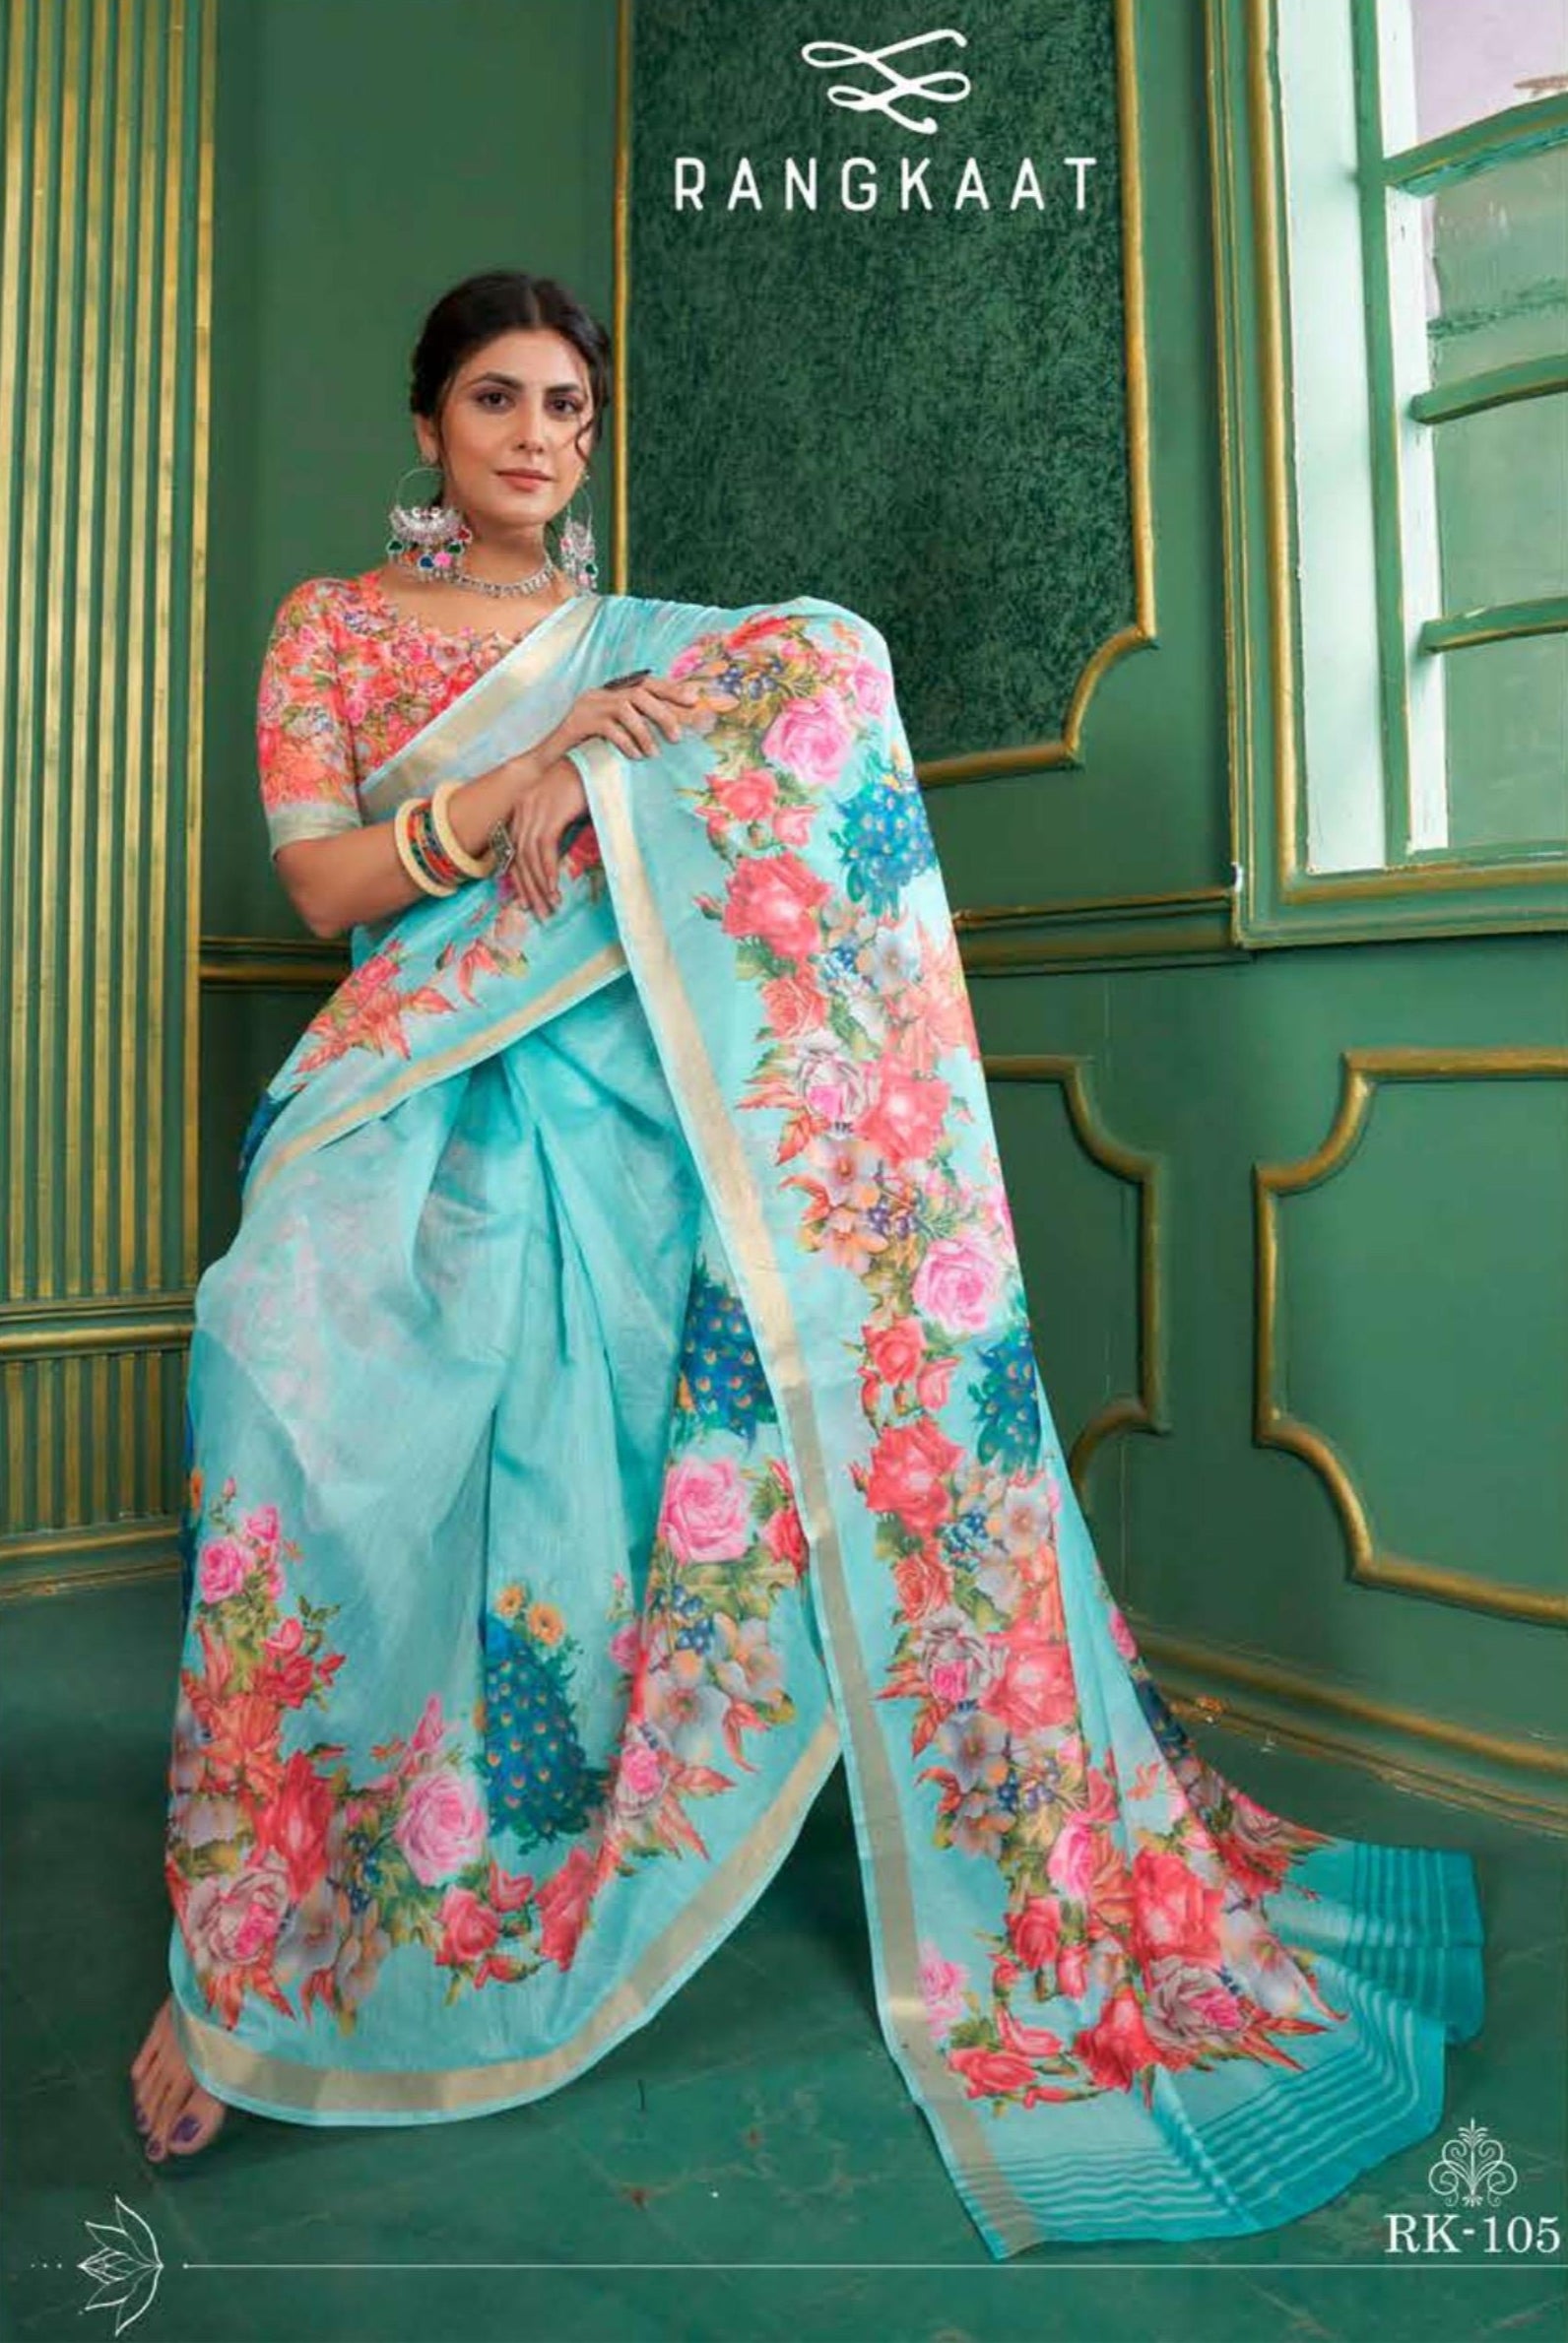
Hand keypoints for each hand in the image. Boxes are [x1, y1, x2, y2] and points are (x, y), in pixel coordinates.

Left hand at [504, 753, 589, 919]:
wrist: (598, 761)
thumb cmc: (586, 785)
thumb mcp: (564, 809)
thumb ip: (554, 829)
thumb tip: (553, 859)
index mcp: (522, 808)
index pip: (513, 852)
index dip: (519, 880)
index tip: (526, 902)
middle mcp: (522, 810)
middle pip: (518, 859)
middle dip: (528, 889)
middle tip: (539, 913)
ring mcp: (534, 811)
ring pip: (529, 858)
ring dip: (540, 886)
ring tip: (550, 907)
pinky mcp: (549, 813)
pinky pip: (545, 850)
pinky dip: (549, 871)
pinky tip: (554, 889)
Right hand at [551, 669, 723, 760]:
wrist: (548, 763)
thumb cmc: (586, 751)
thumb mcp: (615, 735)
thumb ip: (637, 726)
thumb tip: (673, 728)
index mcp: (610, 693)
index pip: (645, 683)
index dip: (670, 689)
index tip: (694, 699)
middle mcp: (600, 694)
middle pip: (640, 692)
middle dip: (663, 713)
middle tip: (677, 736)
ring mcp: (588, 706)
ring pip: (626, 708)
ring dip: (645, 732)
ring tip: (654, 753)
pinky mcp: (579, 722)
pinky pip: (609, 727)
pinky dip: (626, 742)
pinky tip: (635, 756)